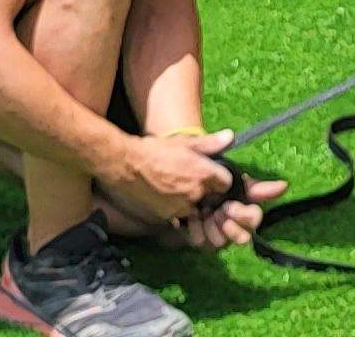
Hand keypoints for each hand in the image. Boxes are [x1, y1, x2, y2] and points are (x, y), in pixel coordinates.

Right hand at [106, 127, 241, 223]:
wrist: (124, 165)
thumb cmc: (154, 150)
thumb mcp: (183, 142)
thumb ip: (210, 143)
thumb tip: (230, 137)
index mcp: (203, 174)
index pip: (226, 182)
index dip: (218, 178)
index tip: (210, 174)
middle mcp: (195, 193)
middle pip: (210, 197)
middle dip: (205, 191)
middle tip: (188, 178)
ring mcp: (181, 208)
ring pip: (194, 207)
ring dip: (189, 200)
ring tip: (173, 186)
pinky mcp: (167, 217)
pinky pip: (178, 215)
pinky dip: (174, 207)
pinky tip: (163, 194)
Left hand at [182, 180, 277, 251]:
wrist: (184, 185)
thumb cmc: (212, 182)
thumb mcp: (232, 177)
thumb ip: (256, 184)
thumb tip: (285, 185)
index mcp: (244, 209)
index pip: (255, 217)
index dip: (245, 215)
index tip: (231, 206)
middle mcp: (234, 226)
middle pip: (243, 237)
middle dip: (229, 223)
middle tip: (219, 209)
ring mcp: (218, 236)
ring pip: (222, 242)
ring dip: (212, 226)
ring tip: (203, 211)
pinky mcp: (202, 241)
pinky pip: (202, 243)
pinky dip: (196, 228)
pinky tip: (192, 216)